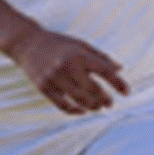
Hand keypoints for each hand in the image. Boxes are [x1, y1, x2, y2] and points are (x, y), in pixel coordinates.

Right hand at [9, 26, 127, 113]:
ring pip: (79, 100)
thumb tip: (120, 69)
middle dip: (105, 99)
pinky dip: (74, 111)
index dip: (118, 84)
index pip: (105, 72)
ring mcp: (54, 78)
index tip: (127, 92)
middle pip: (94, 90)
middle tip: (110, 103)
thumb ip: (101, 58)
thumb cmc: (59, 44)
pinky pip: (62, 105)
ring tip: (98, 107)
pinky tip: (83, 111)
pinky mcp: (43, 87)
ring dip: (92, 106)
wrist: (26, 43)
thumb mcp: (81, 45)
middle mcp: (67, 67)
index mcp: (79, 55)